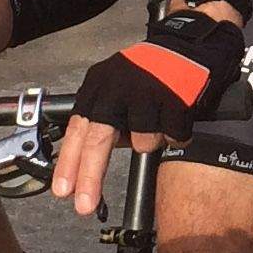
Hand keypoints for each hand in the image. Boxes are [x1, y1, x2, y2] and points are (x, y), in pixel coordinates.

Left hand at [54, 7, 245, 215]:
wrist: (189, 45)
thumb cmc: (150, 75)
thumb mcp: (115, 91)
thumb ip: (103, 122)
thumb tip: (90, 162)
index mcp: (97, 86)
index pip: (77, 130)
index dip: (69, 163)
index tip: (63, 191)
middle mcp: (116, 87)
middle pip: (98, 140)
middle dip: (90, 177)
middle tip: (84, 208)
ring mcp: (145, 91)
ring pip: (144, 143)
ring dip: (154, 140)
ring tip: (160, 118)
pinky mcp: (174, 96)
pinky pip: (174, 136)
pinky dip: (178, 133)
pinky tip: (178, 115)